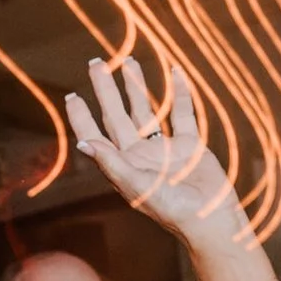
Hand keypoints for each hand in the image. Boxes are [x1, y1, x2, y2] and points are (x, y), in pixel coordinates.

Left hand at [67, 58, 239, 238]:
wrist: (209, 218)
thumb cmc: (171, 209)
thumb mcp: (136, 186)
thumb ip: (111, 163)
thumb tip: (83, 143)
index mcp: (122, 165)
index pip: (96, 135)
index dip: (82, 117)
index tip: (71, 95)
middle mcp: (139, 155)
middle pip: (117, 115)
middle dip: (106, 90)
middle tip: (96, 63)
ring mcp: (164, 148)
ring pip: (147, 110)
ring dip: (137, 87)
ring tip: (129, 62)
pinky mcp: (189, 144)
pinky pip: (182, 113)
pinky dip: (180, 93)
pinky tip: (175, 72)